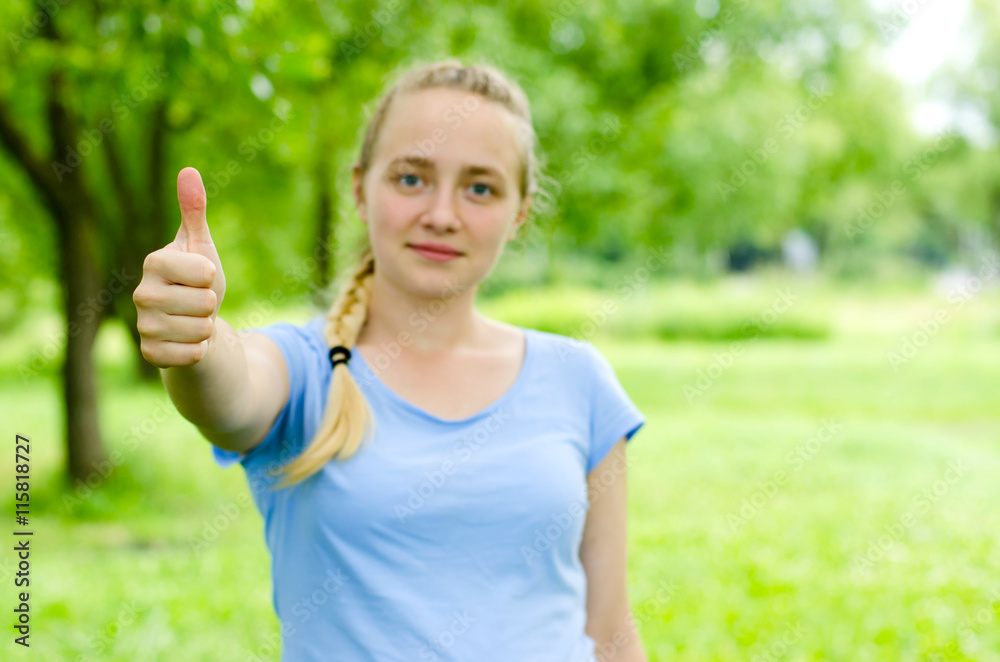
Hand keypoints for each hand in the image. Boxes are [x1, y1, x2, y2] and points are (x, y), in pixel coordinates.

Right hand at [133, 167, 226, 367]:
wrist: (194, 324)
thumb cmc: (198, 282)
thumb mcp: (201, 246)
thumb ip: (194, 212)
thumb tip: (188, 171)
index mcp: (154, 262)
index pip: (203, 272)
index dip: (211, 277)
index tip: (201, 277)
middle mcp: (142, 293)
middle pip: (203, 303)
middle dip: (212, 305)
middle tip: (199, 303)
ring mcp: (143, 325)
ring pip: (200, 330)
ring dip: (207, 328)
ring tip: (195, 321)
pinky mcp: (150, 353)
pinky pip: (190, 354)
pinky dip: (199, 350)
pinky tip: (190, 343)